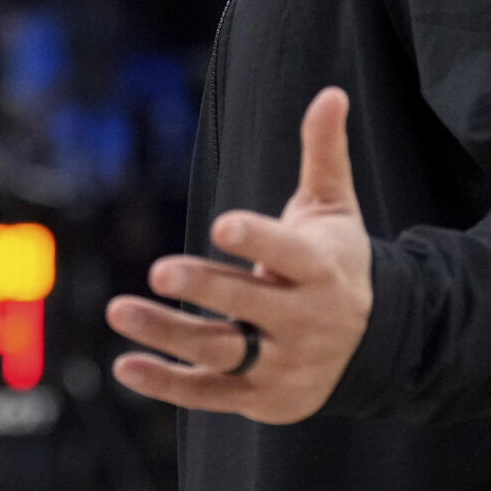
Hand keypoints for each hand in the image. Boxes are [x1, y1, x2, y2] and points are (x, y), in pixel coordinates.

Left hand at [106, 86, 372, 424]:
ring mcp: (283, 364)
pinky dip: (166, 384)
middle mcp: (306, 321)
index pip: (290, 255)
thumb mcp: (333, 208)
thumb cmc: (334, 261)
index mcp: (321, 270)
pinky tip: (125, 367)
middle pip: (249, 306)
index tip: (222, 224)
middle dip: (204, 289)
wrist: (373, 344)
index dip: (258, 241)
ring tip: (118, 310)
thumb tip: (330, 92)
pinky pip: (208, 394)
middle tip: (159, 271)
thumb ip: (323, 154)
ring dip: (167, 334)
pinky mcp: (261, 398)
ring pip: (220, 352)